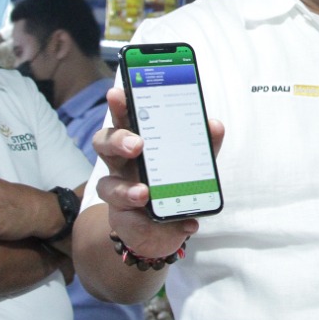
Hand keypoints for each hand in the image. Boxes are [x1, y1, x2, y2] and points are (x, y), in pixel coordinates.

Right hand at [91, 87, 222, 257]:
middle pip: (104, 144)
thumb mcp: (194, 162)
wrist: (163, 227)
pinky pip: (133, 222)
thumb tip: (214, 125)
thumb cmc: (173, 182)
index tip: (118, 92)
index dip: (118, 106)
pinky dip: (157, 224)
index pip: (123, 119)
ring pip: (107, 186)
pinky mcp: (125, 221)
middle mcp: (121, 164)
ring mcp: (118, 192)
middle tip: (137, 145)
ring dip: (126, 190)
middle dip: (118, 140)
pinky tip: (185, 224)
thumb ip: (204, 144)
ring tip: (144, 194)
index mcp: (136, 142)